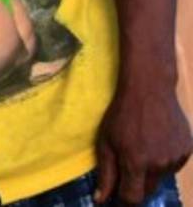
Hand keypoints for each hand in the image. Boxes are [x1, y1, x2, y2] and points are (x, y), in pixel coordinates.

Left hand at [94, 80, 191, 203]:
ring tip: (142, 146)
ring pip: (160, 177)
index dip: (123, 199)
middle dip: (135, 185)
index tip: (117, 193)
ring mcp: (176, 158)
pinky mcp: (187, 150)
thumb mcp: (105, 142)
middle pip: (147, 191)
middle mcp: (160, 164)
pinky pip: (173, 165)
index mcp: (136, 162)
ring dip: (150, 170)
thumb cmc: (121, 114)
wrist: (150, 89)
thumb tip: (101, 201)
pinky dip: (164, 160)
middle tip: (127, 166)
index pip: (132, 198)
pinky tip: (156, 141)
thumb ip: (106, 174)